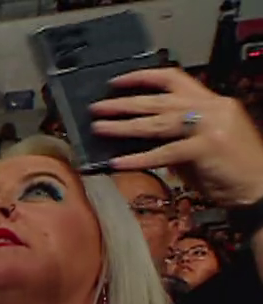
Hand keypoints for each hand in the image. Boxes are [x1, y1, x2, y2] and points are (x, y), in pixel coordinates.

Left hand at [91, 67, 262, 207]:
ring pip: (158, 123)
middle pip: (160, 100)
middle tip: (97, 107)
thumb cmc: (232, 168)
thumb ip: (176, 137)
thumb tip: (139, 138)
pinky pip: (164, 152)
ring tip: (99, 127)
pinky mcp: (206, 147)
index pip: (175, 78)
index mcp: (212, 102)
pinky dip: (138, 158)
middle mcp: (211, 108)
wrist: (260, 185)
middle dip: (125, 103)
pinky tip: (117, 162)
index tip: (116, 81)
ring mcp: (210, 126)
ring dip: (124, 126)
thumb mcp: (202, 144)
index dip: (143, 77)